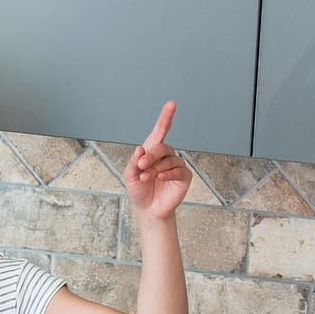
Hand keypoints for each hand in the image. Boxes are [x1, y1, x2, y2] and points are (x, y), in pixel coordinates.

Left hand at [124, 101, 189, 221]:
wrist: (147, 209)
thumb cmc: (139, 190)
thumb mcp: (130, 176)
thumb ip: (134, 162)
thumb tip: (140, 150)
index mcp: (153, 151)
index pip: (161, 130)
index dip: (166, 117)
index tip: (171, 104)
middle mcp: (166, 155)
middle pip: (161, 147)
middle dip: (150, 156)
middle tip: (141, 166)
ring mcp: (176, 165)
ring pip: (168, 160)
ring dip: (155, 169)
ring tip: (146, 178)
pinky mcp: (184, 177)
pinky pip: (178, 171)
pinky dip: (167, 174)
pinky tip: (160, 178)